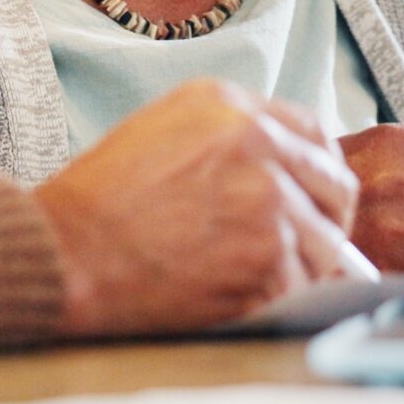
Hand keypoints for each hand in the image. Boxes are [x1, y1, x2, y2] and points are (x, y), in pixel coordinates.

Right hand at [34, 79, 359, 337]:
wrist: (68, 252)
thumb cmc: (102, 199)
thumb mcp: (165, 128)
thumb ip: (231, 134)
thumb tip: (286, 166)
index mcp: (231, 107)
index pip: (315, 134)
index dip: (319, 171)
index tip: (312, 195)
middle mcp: (258, 145)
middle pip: (335, 187)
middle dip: (323, 219)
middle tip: (300, 244)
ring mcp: (268, 202)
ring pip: (326, 242)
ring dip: (301, 264)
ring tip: (252, 273)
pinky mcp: (268, 259)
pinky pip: (303, 285)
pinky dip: (278, 297)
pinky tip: (237, 293)